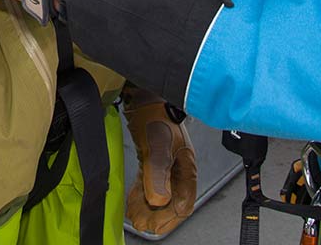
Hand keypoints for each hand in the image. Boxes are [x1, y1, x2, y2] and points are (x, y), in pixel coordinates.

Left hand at [123, 85, 197, 235]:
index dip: (170, 217)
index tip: (154, 225)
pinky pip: (150, 184)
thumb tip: (158, 200)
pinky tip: (134, 201)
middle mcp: (178, 167)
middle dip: (158, 216)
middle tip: (144, 224)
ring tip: (136, 216)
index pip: (184, 201)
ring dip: (149, 207)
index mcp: (186, 166)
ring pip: (160, 194)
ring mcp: (166, 164)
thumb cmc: (155, 114)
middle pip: (172, 201)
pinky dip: (142, 195)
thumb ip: (158, 174)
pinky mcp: (153, 159)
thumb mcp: (158, 146)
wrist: (142, 95)